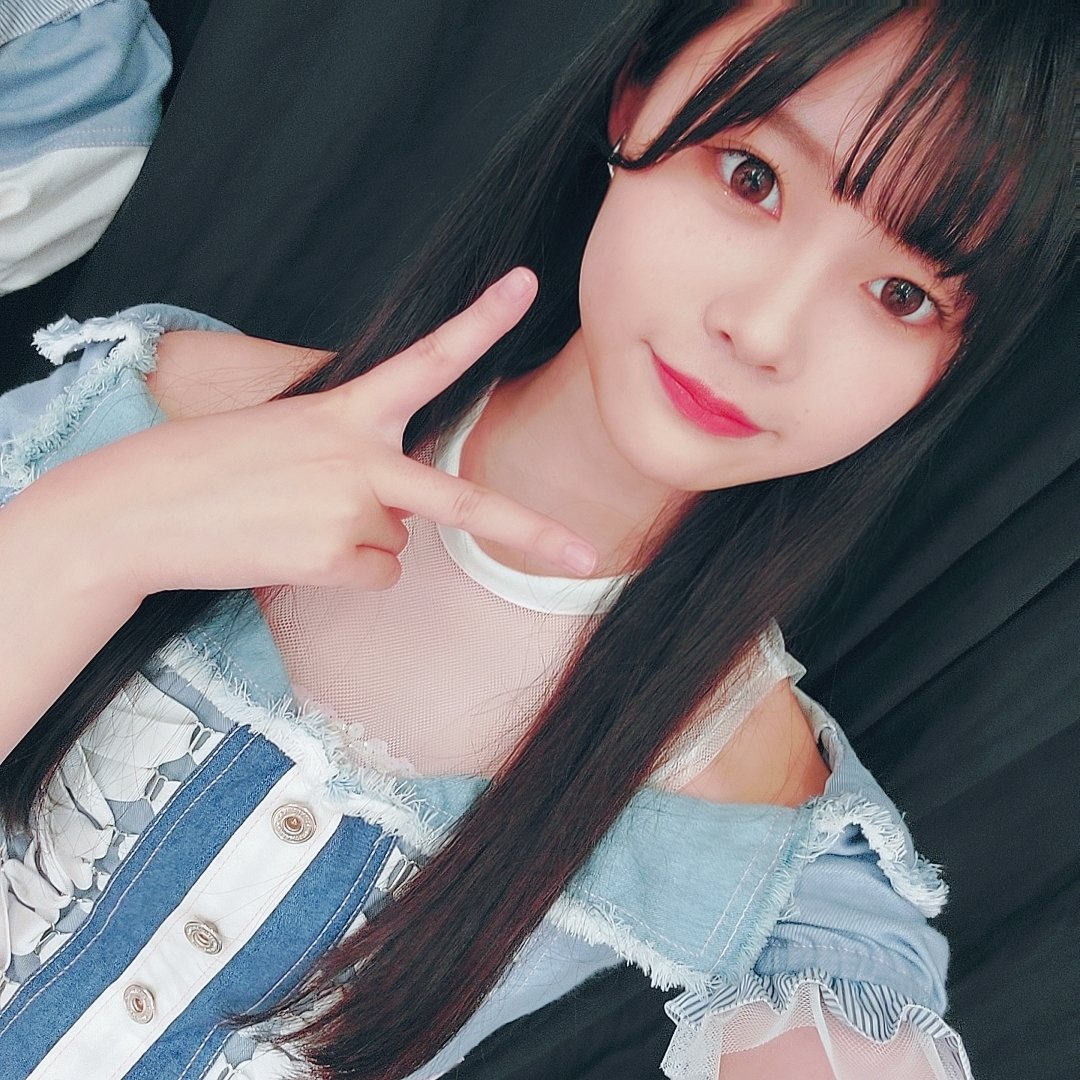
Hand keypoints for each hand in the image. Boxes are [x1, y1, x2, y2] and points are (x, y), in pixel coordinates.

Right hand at [39, 268, 598, 598]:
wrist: (137, 507)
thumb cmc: (215, 467)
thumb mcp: (292, 438)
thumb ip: (360, 464)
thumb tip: (401, 532)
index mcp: (347, 408)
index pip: (428, 357)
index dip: (480, 320)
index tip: (526, 283)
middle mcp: (359, 455)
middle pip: (465, 500)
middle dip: (531, 531)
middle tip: (586, 553)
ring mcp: (347, 508)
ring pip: (397, 543)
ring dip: (358, 540)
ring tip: (289, 519)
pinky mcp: (328, 556)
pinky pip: (374, 574)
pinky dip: (341, 570)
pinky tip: (289, 548)